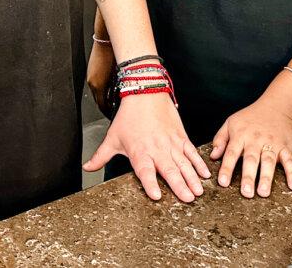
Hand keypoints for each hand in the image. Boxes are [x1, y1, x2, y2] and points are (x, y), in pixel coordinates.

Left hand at [82, 92, 209, 202]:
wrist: (145, 92)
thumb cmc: (129, 116)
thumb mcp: (113, 138)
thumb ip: (101, 156)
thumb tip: (87, 167)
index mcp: (140, 152)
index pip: (145, 171)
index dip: (150, 184)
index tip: (156, 196)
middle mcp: (157, 149)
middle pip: (169, 170)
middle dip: (180, 185)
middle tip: (188, 198)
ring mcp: (171, 143)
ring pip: (184, 163)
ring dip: (192, 178)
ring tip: (198, 191)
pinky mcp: (181, 136)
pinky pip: (191, 151)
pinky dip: (198, 163)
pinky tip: (204, 174)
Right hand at [86, 40, 115, 116]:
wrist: (106, 39)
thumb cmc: (114, 53)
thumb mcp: (119, 74)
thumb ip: (118, 88)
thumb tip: (122, 96)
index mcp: (98, 85)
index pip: (103, 106)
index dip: (110, 113)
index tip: (115, 116)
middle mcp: (92, 82)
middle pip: (99, 102)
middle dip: (107, 107)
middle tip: (117, 111)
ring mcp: (90, 77)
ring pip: (97, 94)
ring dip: (105, 98)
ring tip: (115, 100)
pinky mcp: (91, 72)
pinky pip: (96, 85)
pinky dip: (103, 89)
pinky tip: (111, 87)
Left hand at [211, 91, 291, 197]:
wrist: (277, 107)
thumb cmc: (251, 117)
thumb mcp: (231, 122)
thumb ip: (220, 139)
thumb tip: (212, 156)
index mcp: (241, 135)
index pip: (231, 153)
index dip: (227, 168)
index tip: (223, 183)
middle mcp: (256, 140)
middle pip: (251, 160)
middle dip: (248, 177)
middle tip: (246, 193)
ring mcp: (272, 144)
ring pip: (269, 161)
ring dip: (266, 178)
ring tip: (263, 192)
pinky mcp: (286, 147)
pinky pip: (289, 161)